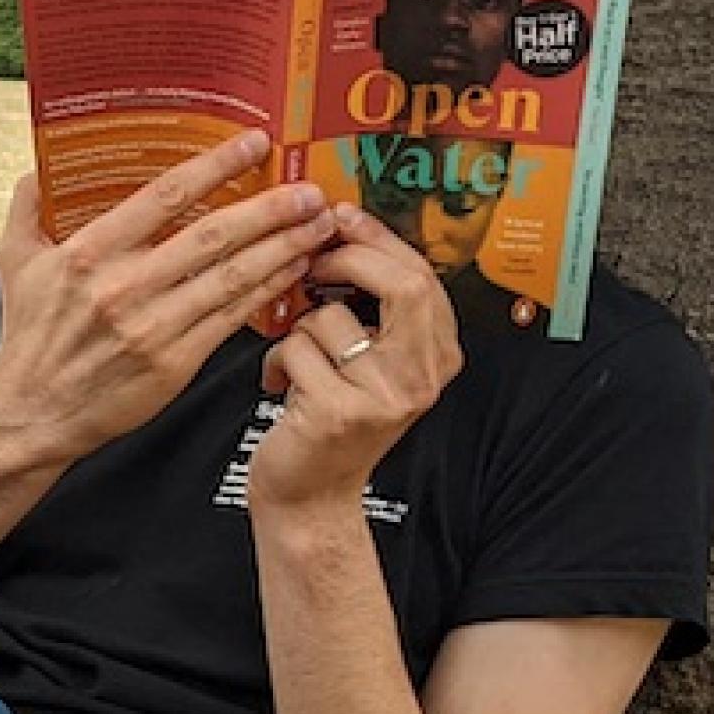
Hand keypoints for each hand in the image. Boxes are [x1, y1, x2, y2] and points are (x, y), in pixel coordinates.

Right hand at [0, 131, 336, 463]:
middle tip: (309, 190)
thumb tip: (41, 167)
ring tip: (318, 226)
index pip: (164, 196)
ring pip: (232, 277)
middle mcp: (123, 286)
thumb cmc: (28, 337)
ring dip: (283, 248)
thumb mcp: (15, 263)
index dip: (215, 166)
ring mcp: (152, 326)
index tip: (254, 144)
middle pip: (213, 235)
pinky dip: (267, 292)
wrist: (31, 414)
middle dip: (270, 209)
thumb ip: (28, 208)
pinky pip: (232, 318)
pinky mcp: (173, 362)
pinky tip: (293, 272)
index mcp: (88, 253)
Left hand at [248, 206, 464, 510]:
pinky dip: (274, 362)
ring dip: (297, 331)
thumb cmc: (329, 417)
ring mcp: (385, 398)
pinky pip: (295, 350)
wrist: (310, 496)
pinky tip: (279, 389)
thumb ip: (374, 309)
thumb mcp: (369, 362)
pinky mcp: (340, 412)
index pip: (422, 278)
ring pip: (329, 317)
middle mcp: (422, 379)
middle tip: (311, 263)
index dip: (379, 240)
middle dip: (345, 261)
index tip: (343, 216)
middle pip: (401, 285)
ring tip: (297, 364)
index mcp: (438, 358)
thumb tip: (343, 232)